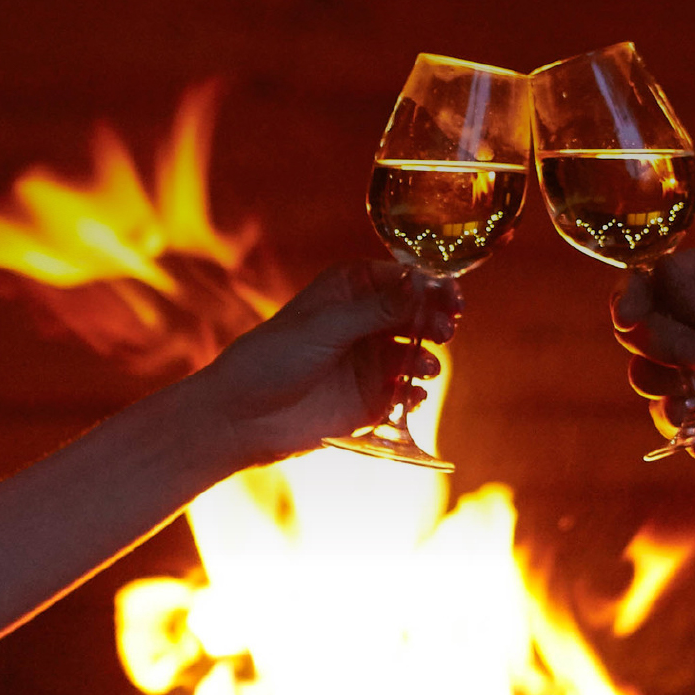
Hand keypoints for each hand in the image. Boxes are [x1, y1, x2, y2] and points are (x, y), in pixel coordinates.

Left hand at [180, 260, 459, 466]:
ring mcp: (368, 360)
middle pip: (416, 315)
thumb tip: (422, 286)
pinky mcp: (369, 398)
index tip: (452, 296)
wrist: (242, 415)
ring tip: (424, 367)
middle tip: (445, 330)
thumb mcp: (327, 326)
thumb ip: (377, 309)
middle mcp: (363, 321)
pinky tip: (411, 395)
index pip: (402, 279)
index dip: (430, 286)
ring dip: (427, 358)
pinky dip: (415, 392)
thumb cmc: (273, 357)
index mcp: (349, 290)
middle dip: (435, 321)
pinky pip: (406, 391)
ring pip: (415, 353)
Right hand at [611, 248, 694, 480]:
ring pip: (647, 378)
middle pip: (636, 331)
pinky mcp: (693, 421)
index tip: (632, 317)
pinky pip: (671, 419)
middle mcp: (689, 328)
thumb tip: (656, 276)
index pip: (643, 283)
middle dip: (670, 344)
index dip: (629, 298)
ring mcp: (687, 376)